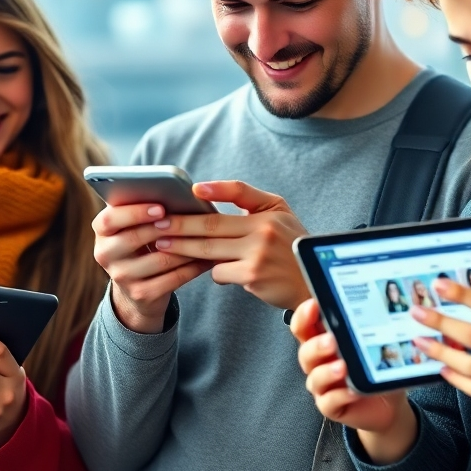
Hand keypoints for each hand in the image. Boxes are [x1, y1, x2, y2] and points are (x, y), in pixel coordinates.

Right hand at [92, 202, 211, 333]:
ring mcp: (122, 277)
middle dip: (164, 227)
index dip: (134, 212)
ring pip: (159, 260)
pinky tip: (207, 258)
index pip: (109, 219)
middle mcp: (105, 254)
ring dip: (186, 246)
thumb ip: (143, 207)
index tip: (160, 207)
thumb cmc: (142, 242)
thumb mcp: (134, 225)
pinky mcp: (141, 294)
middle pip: (133, 238)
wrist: (138, 288)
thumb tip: (172, 190)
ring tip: (206, 235)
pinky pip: (172, 279)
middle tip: (188, 219)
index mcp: (101, 231)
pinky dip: (193, 267)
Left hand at [153, 181, 309, 309]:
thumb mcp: (278, 212)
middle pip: (212, 226)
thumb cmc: (289, 243)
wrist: (312, 280)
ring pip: (209, 250)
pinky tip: (212, 270)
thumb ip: (247, 198)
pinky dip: (213, 271)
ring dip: (183, 248)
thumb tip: (205, 191)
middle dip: (181, 225)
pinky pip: (219, 272)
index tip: (190, 192)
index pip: (238, 192)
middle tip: (158, 224)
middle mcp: (264, 230)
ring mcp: (257, 255)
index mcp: (269, 211)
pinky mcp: (252, 277)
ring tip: (163, 245)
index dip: (214, 190)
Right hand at [291, 299, 417, 464]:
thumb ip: (368, 327)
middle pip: (305, 351)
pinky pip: (328, 402)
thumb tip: (379, 304)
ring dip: (326, 372)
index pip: (304, 326)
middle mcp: (319, 362)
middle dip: (316, 345)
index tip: (313, 305)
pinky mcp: (331, 406)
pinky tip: (352, 392)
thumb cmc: (376, 368)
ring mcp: (323, 386)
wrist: (388, 404)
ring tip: (342, 367)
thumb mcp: (372, 344)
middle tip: (331, 340)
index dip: (303, 315)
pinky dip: (339, 396)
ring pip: (314, 378)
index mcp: (323, 340)